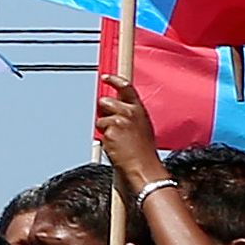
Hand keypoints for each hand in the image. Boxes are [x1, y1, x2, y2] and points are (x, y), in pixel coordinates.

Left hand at [90, 66, 159, 182]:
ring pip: (100, 117)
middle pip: (105, 101)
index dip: (114, 80)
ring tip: (117, 139)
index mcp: (139, 109)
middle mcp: (129, 112)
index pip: (126, 87)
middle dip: (104, 110)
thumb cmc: (143, 151)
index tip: (105, 77)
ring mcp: (119, 121)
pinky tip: (115, 145)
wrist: (144, 166)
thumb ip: (130, 115)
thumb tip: (116, 110)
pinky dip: (104, 138)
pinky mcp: (110, 130)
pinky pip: (100, 131)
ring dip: (104, 127)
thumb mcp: (142, 126)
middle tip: (111, 125)